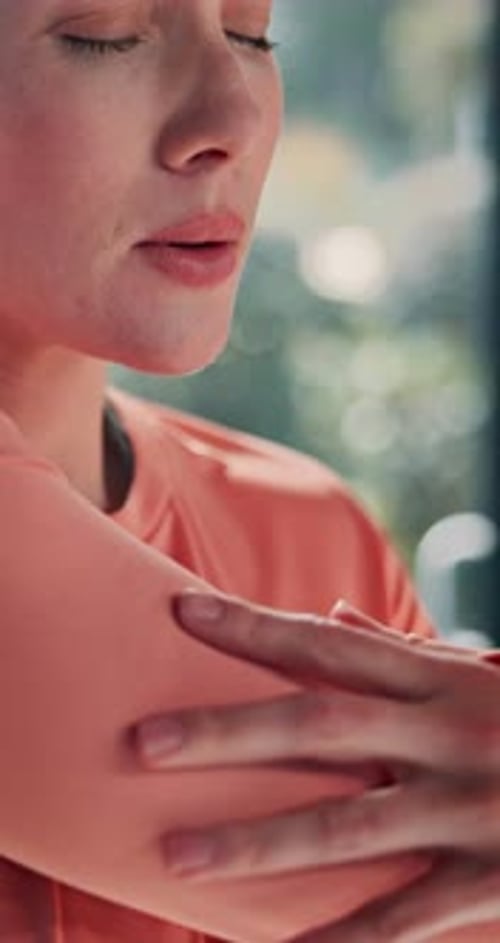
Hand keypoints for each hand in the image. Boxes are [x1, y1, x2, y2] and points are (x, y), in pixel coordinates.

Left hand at [135, 592, 499, 942]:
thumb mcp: (482, 674)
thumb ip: (405, 650)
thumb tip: (332, 616)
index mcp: (436, 679)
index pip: (325, 645)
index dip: (252, 627)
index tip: (181, 611)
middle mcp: (443, 733)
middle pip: (318, 724)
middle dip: (229, 731)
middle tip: (144, 740)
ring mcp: (466, 807)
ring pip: (344, 825)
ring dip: (256, 842)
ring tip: (178, 853)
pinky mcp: (490, 879)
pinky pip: (401, 919)